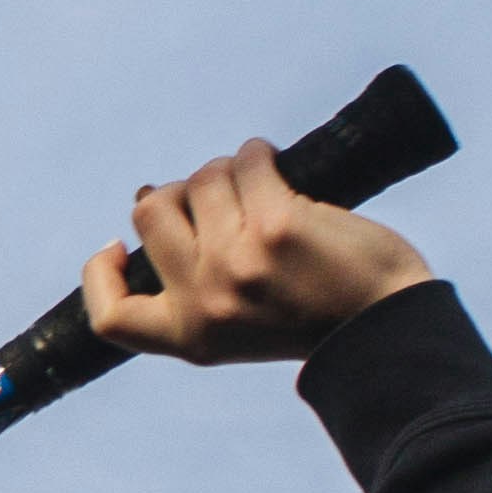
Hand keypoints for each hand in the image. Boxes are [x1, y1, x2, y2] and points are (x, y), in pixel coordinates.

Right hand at [81, 139, 433, 367]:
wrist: (391, 329)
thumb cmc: (318, 318)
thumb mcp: (239, 324)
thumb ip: (195, 282)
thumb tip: (148, 200)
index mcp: (191, 338)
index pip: (111, 317)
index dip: (100, 273)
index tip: (118, 247)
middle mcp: (205, 303)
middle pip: (151, 214)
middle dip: (180, 192)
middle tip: (220, 200)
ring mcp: (236, 264)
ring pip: (200, 180)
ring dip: (228, 170)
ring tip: (261, 185)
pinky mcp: (276, 227)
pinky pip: (246, 163)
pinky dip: (256, 154)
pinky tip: (271, 163)